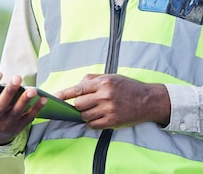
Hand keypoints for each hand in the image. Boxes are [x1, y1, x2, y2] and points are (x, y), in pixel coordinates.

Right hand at [0, 72, 46, 144]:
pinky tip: (44, 98)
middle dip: (9, 92)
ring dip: (25, 101)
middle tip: (17, 76)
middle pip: (1, 106)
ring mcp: (6, 124)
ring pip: (16, 113)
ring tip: (32, 89)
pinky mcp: (19, 127)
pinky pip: (29, 118)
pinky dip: (37, 109)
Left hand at [55, 74, 169, 128]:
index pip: (78, 89)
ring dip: (85, 114)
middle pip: (79, 104)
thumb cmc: (128, 87)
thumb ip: (92, 80)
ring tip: (95, 110)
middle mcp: (105, 95)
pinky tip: (99, 117)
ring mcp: (109, 109)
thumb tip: (76, 87)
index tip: (54, 98)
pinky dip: (92, 122)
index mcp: (103, 82)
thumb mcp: (111, 77)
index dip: (64, 94)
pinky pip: (93, 125)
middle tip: (85, 104)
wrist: (148, 100)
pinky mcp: (112, 121)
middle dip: (78, 105)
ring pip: (84, 115)